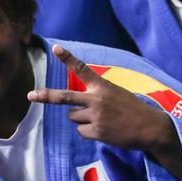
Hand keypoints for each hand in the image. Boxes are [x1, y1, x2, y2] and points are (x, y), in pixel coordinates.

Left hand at [27, 44, 181, 177]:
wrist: (150, 128)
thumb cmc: (132, 108)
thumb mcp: (116, 92)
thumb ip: (96, 94)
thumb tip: (73, 107)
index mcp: (102, 86)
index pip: (83, 69)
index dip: (68, 58)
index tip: (56, 48)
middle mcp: (96, 100)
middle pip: (65, 97)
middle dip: (46, 96)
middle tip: (31, 95)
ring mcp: (96, 116)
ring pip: (73, 117)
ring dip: (82, 118)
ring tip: (101, 119)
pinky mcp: (97, 132)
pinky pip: (81, 131)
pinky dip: (89, 131)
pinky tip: (104, 129)